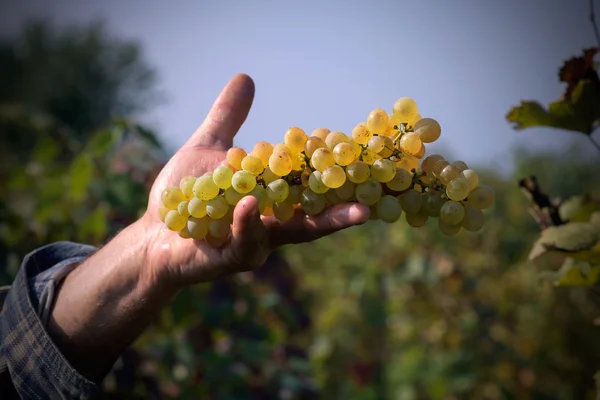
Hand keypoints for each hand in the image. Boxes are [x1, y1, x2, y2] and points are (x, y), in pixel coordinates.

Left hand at [142, 74, 369, 287]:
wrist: (153, 232)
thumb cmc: (183, 194)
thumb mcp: (210, 149)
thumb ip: (230, 118)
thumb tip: (247, 77)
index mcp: (272, 197)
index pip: (311, 185)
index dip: (335, 172)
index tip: (361, 154)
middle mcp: (271, 223)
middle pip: (317, 214)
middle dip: (348, 208)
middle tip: (380, 198)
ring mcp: (254, 242)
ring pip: (294, 233)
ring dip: (324, 222)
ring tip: (353, 211)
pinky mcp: (230, 258)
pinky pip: (246, 243)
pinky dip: (250, 224)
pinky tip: (249, 204)